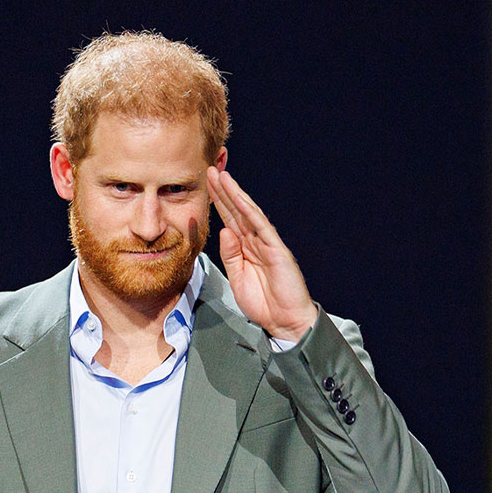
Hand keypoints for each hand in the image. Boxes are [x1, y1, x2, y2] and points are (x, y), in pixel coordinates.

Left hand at [207, 167, 319, 341]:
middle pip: (237, 212)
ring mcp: (268, 244)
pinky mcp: (277, 251)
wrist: (284, 322)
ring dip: (235, 195)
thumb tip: (224, 231)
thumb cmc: (263, 303)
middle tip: (210, 170)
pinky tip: (239, 200)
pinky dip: (250, 213)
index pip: (230, 221)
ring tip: (222, 177)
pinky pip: (262, 228)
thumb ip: (230, 256)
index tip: (206, 186)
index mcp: (246, 249)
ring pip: (248, 214)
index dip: (218, 203)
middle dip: (224, 191)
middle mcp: (257, 242)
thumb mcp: (238, 279)